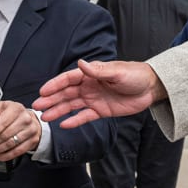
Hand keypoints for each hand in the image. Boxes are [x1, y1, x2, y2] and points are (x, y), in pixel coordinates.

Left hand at [0, 101, 41, 160]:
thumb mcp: (3, 107)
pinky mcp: (33, 140)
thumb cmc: (13, 114)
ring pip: (11, 144)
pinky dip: (7, 155)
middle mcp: (25, 118)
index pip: (2, 123)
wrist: (30, 119)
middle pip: (5, 135)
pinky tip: (0, 156)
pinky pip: (18, 151)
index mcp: (16, 108)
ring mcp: (31, 130)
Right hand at [33, 60, 165, 127]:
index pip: (68, 79)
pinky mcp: (101, 111)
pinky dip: (74, 120)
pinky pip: (85, 116)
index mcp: (91, 74)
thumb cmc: (135, 75)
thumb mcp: (117, 72)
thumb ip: (98, 70)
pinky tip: (63, 124)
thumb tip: (80, 63)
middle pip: (66, 93)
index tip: (43, 91)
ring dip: (58, 110)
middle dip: (51, 100)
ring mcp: (94, 99)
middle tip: (37, 107)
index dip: (55, 85)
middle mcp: (89, 86)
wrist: (151, 88)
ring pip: (72, 106)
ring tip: (45, 117)